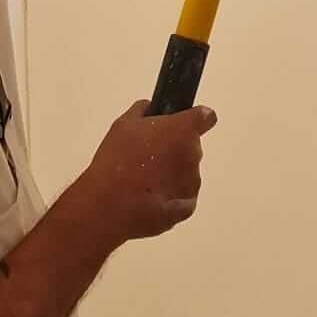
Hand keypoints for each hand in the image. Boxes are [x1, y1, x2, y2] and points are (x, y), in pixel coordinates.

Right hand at [80, 100, 217, 242]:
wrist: (111, 206)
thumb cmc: (117, 161)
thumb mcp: (122, 125)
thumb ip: (143, 111)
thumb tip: (151, 109)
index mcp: (182, 130)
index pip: (205, 117)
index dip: (195, 118)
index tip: (184, 123)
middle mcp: (193, 154)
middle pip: (190, 147)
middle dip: (173, 149)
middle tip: (148, 157)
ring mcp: (193, 182)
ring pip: (186, 171)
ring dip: (171, 173)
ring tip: (143, 181)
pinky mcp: (189, 207)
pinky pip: (182, 195)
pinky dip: (170, 196)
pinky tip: (148, 198)